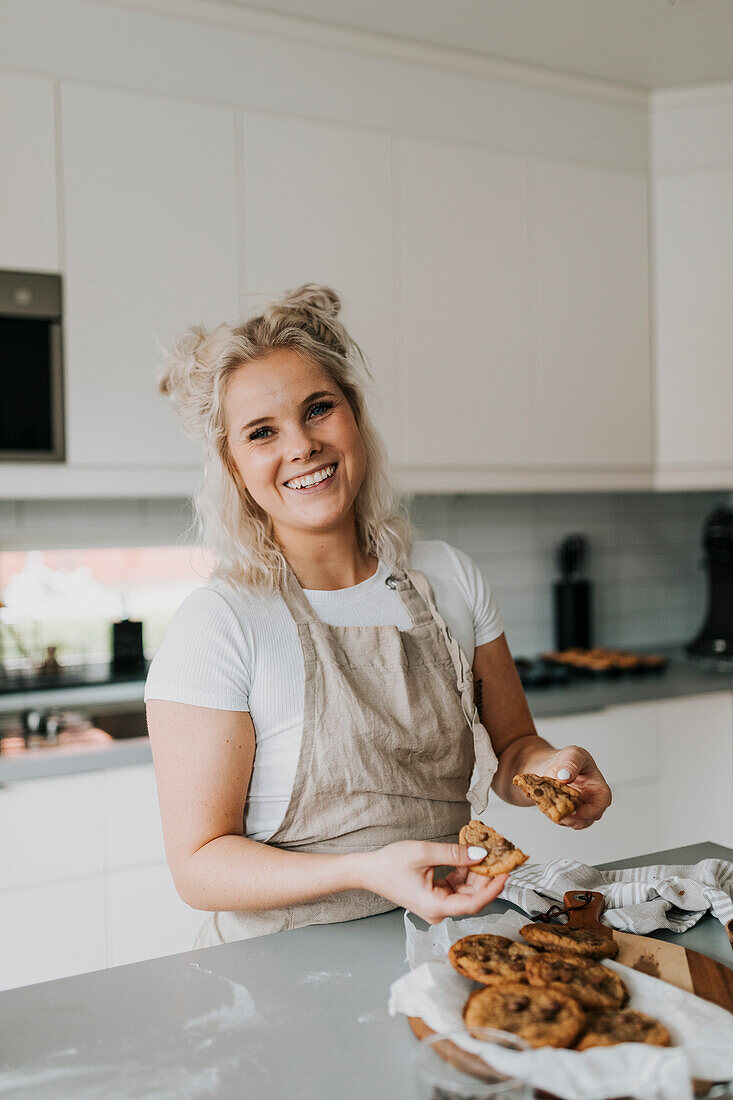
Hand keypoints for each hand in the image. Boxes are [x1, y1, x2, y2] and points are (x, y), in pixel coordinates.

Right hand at [359, 840, 508, 924]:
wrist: (369, 871)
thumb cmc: (389, 864)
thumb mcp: (424, 853)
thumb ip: (454, 854)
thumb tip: (480, 853)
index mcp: (435, 906)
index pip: (474, 903)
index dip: (493, 889)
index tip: (507, 873)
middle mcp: (438, 911)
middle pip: (472, 897)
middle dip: (487, 876)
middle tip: (500, 857)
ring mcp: (437, 905)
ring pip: (466, 890)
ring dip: (476, 872)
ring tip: (486, 852)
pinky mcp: (435, 897)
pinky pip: (456, 886)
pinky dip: (464, 872)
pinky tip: (469, 856)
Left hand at [536, 745, 611, 828]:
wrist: (551, 765)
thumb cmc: (569, 759)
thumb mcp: (573, 754)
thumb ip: (571, 762)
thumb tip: (565, 776)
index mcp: (599, 790)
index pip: (600, 805)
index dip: (589, 811)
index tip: (575, 811)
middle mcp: (590, 804)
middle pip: (586, 819)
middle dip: (573, 819)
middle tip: (560, 814)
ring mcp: (577, 811)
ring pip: (571, 823)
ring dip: (560, 817)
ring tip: (549, 805)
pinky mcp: (564, 814)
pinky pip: (558, 818)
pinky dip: (551, 814)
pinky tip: (544, 804)